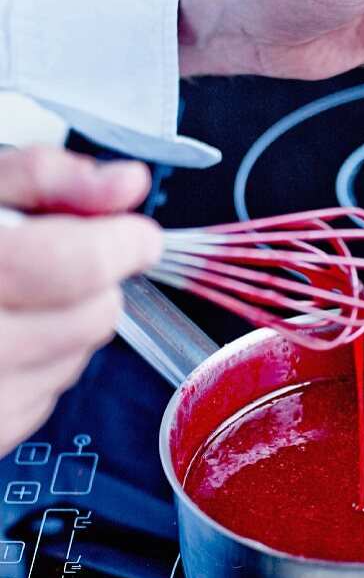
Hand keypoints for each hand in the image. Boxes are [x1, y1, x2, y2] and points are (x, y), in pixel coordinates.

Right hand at [0, 147, 161, 455]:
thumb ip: (41, 179)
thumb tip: (124, 183)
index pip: (66, 265)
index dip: (118, 245)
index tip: (137, 233)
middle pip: (88, 318)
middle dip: (94, 283)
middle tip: (58, 256)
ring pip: (75, 360)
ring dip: (67, 324)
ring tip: (11, 296)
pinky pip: (42, 398)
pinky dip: (39, 364)